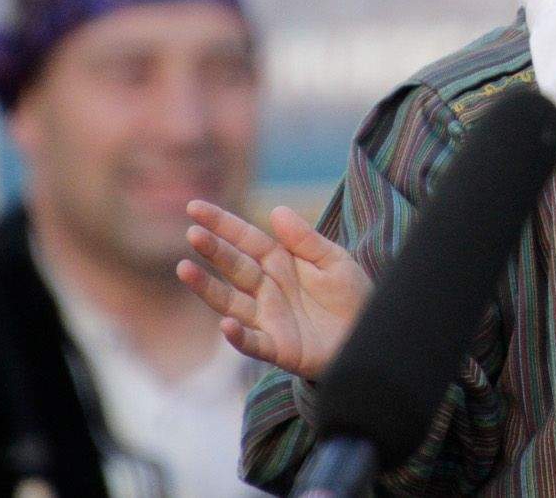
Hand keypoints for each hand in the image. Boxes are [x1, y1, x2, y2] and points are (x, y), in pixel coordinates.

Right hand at [177, 199, 368, 379]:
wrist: (370, 335)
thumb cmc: (351, 295)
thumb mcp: (333, 260)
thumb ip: (305, 240)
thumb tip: (277, 209)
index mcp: (280, 263)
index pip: (246, 239)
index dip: (222, 224)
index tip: (194, 207)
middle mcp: (267, 289)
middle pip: (235, 266)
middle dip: (214, 250)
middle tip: (193, 233)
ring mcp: (269, 319)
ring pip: (232, 302)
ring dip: (208, 289)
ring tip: (185, 269)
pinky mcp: (278, 348)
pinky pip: (253, 343)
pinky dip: (238, 336)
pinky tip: (225, 325)